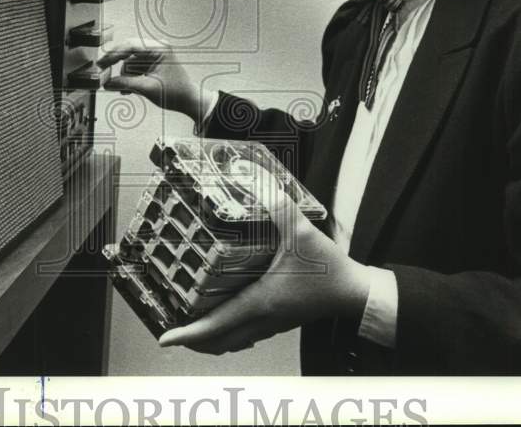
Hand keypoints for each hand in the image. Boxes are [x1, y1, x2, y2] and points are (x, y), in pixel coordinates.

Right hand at [97, 39, 214, 120]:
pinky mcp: (152, 63)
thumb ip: (126, 84)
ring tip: (123, 89)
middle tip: (104, 74)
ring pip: (130, 61)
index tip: (102, 64)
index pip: (130, 46)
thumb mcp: (148, 88)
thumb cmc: (177, 93)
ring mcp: (155, 55)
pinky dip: (130, 77)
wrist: (188, 101)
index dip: (113, 55)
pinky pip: (135, 67)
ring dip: (125, 75)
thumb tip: (108, 83)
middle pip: (129, 52)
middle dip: (117, 66)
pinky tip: (128, 89)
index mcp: (159, 49)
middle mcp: (157, 48)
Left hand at [158, 172, 369, 354]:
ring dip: (210, 340)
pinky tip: (226, 317)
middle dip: (193, 342)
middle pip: (218, 343)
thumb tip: (251, 177)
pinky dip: (228, 334)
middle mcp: (263, 319)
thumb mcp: (302, 231)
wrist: (356, 294)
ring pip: (232, 343)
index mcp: (261, 302)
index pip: (216, 327)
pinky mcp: (280, 322)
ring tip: (191, 327)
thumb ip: (278, 204)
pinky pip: (246, 336)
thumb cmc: (330, 269)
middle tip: (172, 331)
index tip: (165, 339)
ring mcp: (272, 325)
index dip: (188, 335)